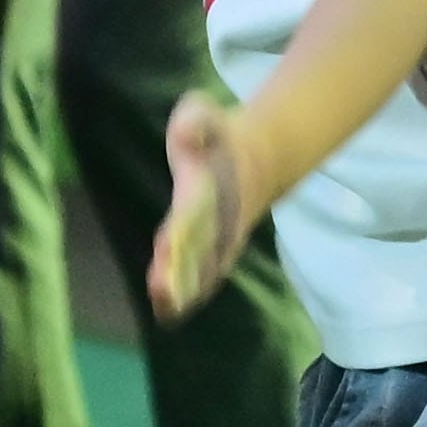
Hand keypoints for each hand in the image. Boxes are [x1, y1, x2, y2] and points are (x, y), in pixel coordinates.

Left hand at [148, 95, 260, 322]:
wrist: (265, 154)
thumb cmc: (223, 134)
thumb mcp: (206, 112)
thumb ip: (196, 121)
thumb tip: (184, 132)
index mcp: (210, 186)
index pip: (193, 210)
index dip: (180, 229)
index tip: (164, 244)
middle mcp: (219, 217)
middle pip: (198, 247)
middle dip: (180, 269)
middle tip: (160, 291)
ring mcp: (223, 235)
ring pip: (203, 266)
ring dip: (185, 288)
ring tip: (164, 308)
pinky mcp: (221, 246)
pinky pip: (207, 273)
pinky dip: (192, 293)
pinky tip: (170, 313)